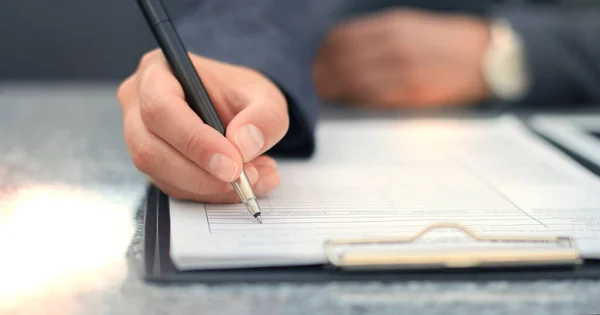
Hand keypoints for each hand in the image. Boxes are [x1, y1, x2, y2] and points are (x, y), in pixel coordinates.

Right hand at [117, 49, 287, 202]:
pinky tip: (239, 185)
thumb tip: (244, 145)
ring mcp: (139, 137)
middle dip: (200, 172)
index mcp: (158, 71)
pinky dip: (210, 193)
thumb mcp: (266, 98)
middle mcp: (137, 103)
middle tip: (244, 179)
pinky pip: (174, 188)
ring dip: (209, 186)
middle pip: (150, 148)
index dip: (195, 140)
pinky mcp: (153, 165)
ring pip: (160, 174)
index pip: (161, 108)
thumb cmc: (242, 96)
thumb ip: (264, 117)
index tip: (233, 163)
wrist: (239, 112)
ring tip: (253, 179)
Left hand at [313, 8, 491, 107]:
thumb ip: (374, 35)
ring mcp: (402, 69)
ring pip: (352, 80)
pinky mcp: (411, 92)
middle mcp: (393, 44)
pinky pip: (372, 97)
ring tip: (316, 94)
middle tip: (302, 81)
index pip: (341, 37)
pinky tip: (343, 101)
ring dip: (330, 88)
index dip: (319, 51)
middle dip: (319, 71)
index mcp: (391, 26)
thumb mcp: (408, 26)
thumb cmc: (444, 43)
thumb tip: (340, 46)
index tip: (306, 59)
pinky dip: (353, 99)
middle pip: (341, 59)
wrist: (484, 58)